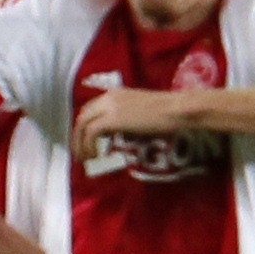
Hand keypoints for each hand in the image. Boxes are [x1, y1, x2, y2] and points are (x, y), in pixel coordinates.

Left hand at [71, 86, 195, 146]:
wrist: (176, 109)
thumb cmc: (167, 112)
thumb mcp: (140, 111)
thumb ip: (125, 118)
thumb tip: (117, 133)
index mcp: (115, 94)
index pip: (90, 109)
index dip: (85, 126)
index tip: (86, 141)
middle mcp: (108, 97)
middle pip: (83, 117)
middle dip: (78, 136)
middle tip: (81, 153)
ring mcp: (109, 107)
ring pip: (82, 125)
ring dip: (80, 144)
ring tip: (85, 159)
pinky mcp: (111, 119)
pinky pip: (91, 133)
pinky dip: (88, 145)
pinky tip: (95, 156)